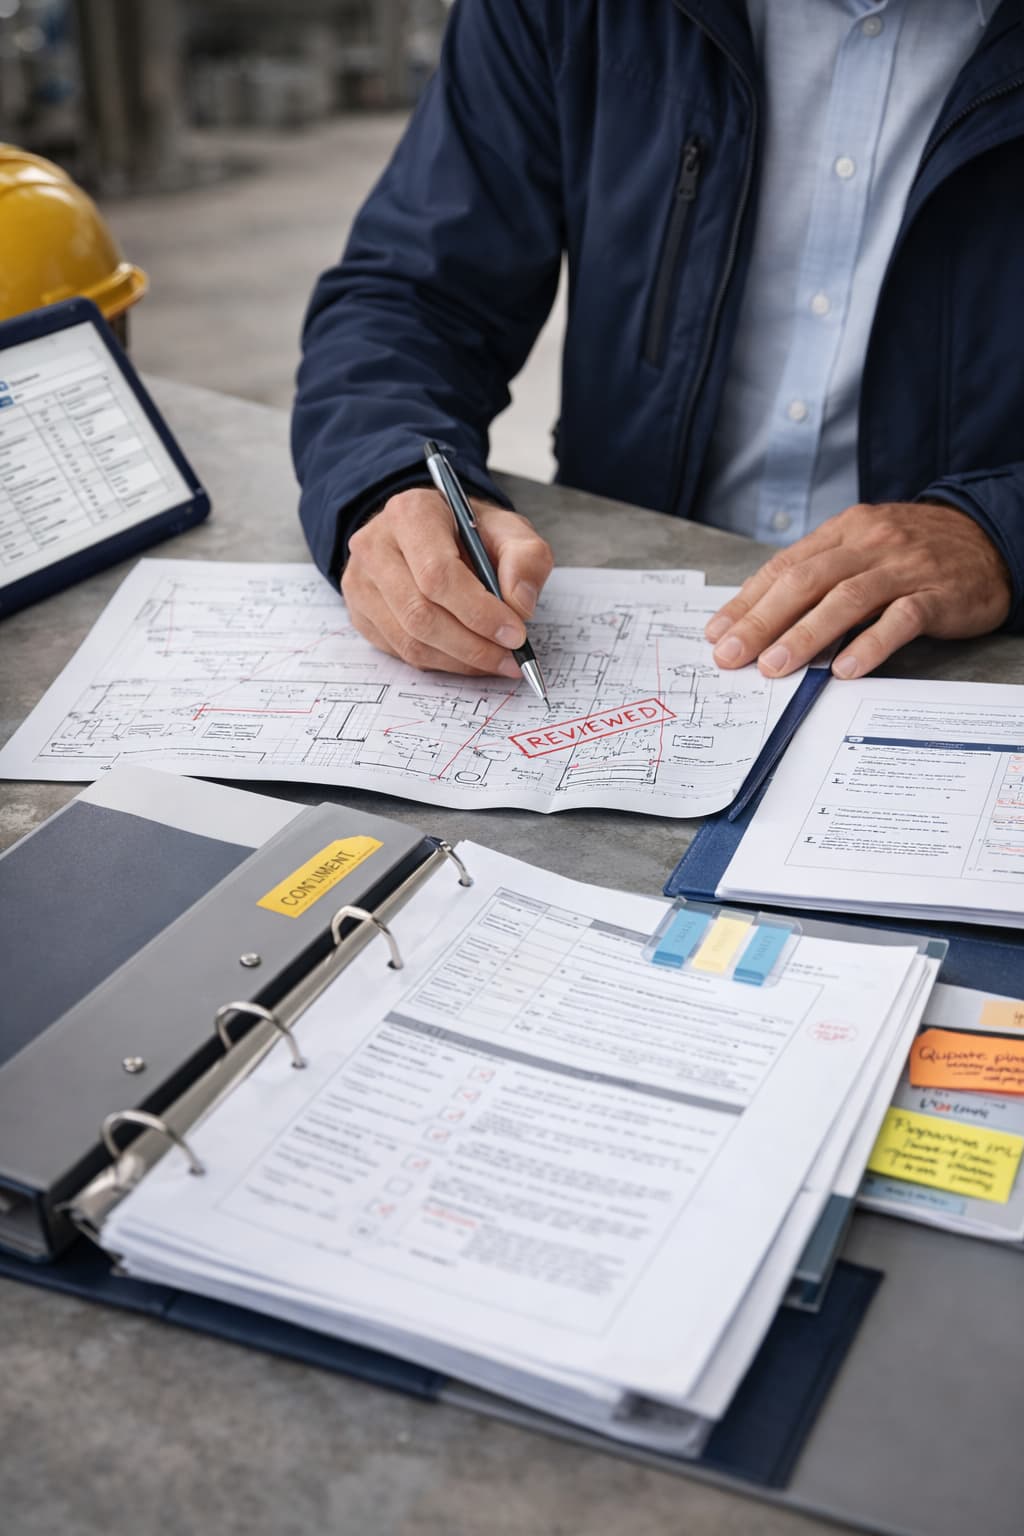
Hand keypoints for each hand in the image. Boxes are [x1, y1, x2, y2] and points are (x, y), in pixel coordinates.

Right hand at [342, 487, 553, 674]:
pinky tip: (467, 655)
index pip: (438, 574)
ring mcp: (360, 581)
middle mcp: (375, 545)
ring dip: (459, 660)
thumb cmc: (469, 532)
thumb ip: (526, 559)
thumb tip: (519, 606)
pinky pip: (401, 652)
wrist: (432, 532)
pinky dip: (442, 662)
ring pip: (409, 640)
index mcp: (412, 513)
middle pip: (420, 613)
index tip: (515, 634)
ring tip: (495, 661)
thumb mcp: (508, 529)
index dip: (478, 612)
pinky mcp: (359, 612)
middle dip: (472, 645)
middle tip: (510, 658)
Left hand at [704, 501, 1011, 678]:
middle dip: (764, 620)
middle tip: (734, 655)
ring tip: (776, 666)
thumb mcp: (863, 549)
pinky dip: (870, 643)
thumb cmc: (914, 553)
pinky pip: (900, 619)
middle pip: (805, 581)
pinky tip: (845, 667)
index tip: (718, 634)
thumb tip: (763, 619)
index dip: (748, 601)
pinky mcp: (937, 595)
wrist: (990, 539)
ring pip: (846, 598)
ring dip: (806, 634)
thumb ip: (819, 577)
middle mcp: (869, 544)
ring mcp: (904, 568)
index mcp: (844, 532)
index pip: (784, 566)